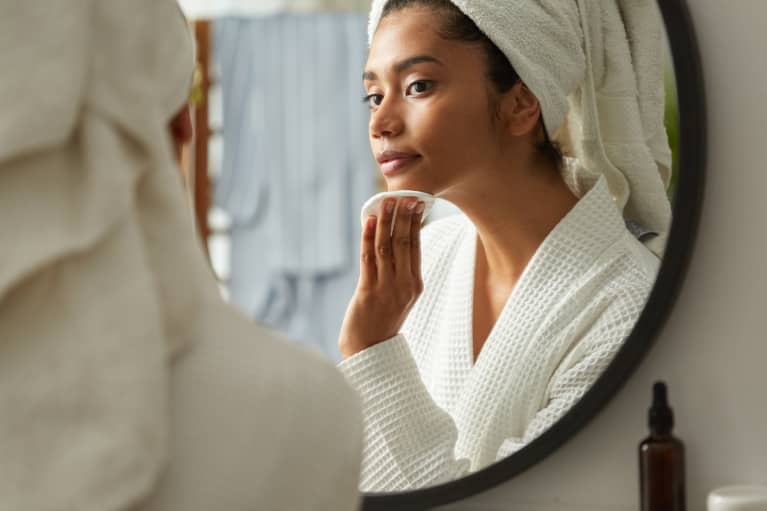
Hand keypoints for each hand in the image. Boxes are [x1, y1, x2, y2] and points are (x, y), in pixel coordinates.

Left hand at [338, 197, 425, 358]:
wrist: (369, 349)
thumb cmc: (382, 319)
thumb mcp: (400, 295)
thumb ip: (400, 271)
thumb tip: (397, 239)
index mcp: (415, 284)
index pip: (416, 247)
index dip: (415, 223)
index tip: (415, 202)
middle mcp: (405, 285)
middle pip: (405, 243)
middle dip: (403, 216)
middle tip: (403, 195)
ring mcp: (387, 288)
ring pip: (387, 247)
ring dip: (386, 221)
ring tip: (386, 202)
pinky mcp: (368, 292)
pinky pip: (368, 258)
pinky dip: (368, 237)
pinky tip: (368, 221)